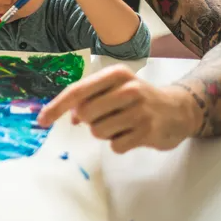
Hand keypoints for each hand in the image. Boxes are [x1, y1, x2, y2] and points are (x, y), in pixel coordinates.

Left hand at [37, 65, 199, 152]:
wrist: (179, 109)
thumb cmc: (137, 97)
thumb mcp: (114, 89)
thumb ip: (90, 98)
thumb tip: (72, 117)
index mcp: (115, 74)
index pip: (77, 91)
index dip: (57, 106)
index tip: (41, 120)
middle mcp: (128, 88)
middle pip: (86, 114)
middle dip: (90, 120)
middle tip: (107, 115)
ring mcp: (140, 110)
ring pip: (98, 132)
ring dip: (105, 132)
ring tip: (122, 123)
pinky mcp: (148, 132)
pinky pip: (115, 146)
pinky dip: (119, 143)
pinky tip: (132, 133)